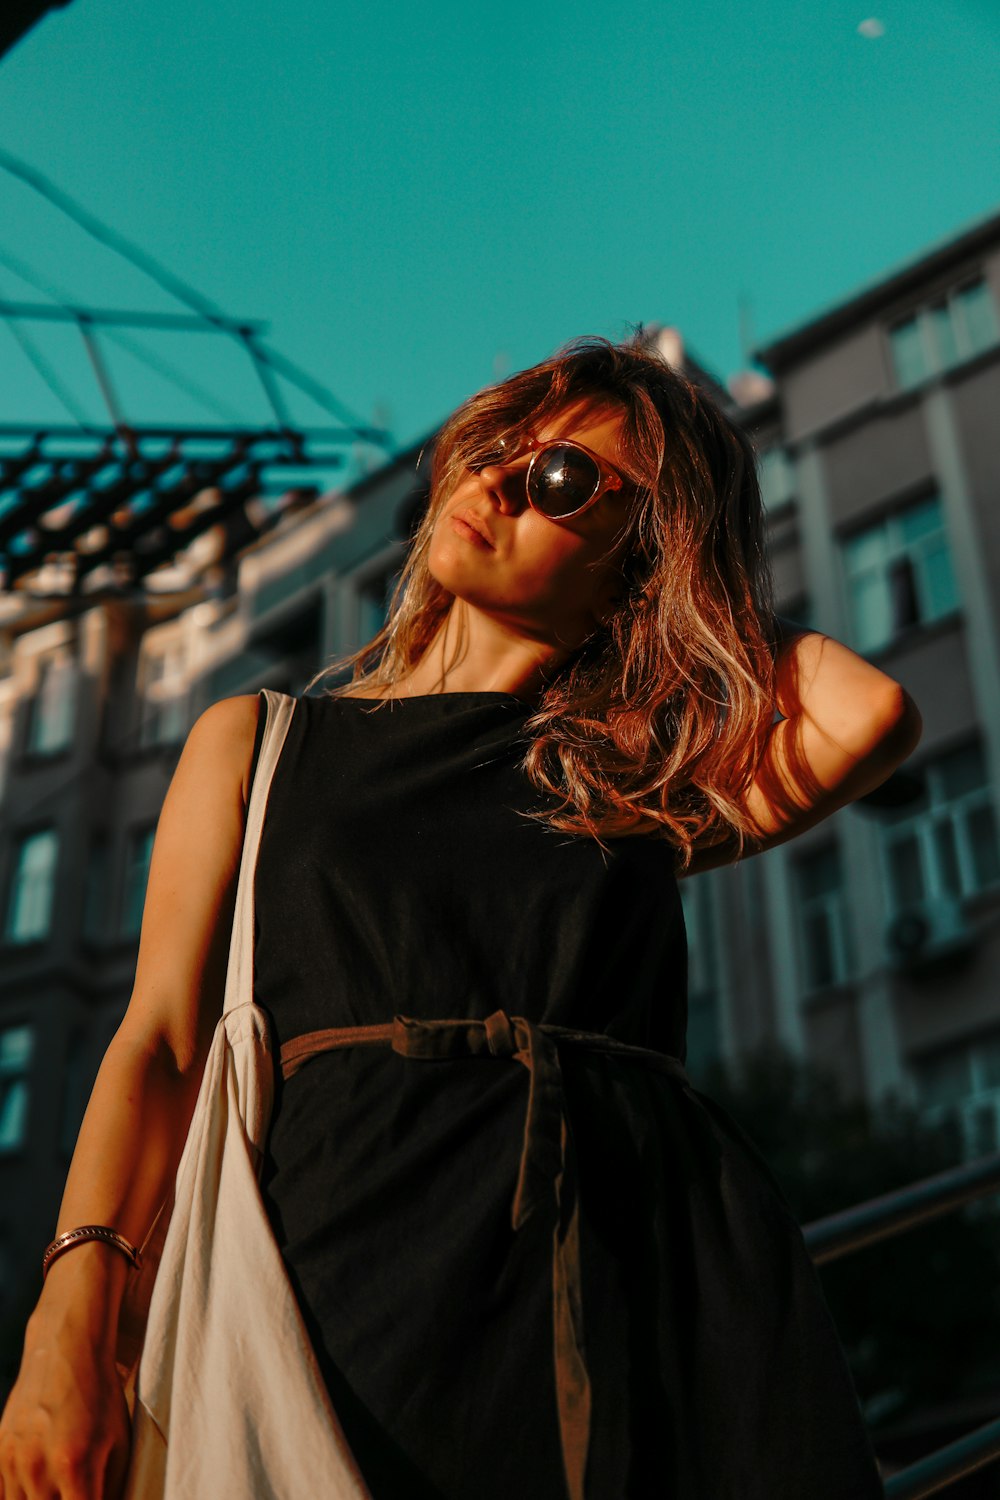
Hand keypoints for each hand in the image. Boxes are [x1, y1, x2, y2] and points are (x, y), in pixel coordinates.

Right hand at [0, 1314, 131, 1499]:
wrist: (67, 1350)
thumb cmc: (100, 1395)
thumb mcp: (119, 1441)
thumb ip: (112, 1487)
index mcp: (74, 1466)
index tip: (91, 1499)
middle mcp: (38, 1467)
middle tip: (75, 1491)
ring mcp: (12, 1460)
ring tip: (57, 1489)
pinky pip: (2, 1493)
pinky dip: (18, 1495)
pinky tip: (35, 1489)